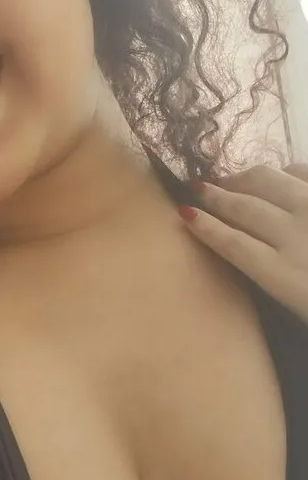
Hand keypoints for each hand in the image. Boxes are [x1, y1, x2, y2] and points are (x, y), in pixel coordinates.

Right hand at [179, 165, 307, 323]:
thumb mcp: (299, 308)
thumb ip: (275, 284)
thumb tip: (247, 258)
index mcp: (285, 275)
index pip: (233, 245)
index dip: (206, 228)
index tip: (184, 213)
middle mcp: (293, 235)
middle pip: (242, 209)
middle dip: (215, 197)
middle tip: (198, 188)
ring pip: (266, 181)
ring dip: (241, 178)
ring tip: (227, 179)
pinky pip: (299, 171)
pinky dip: (282, 171)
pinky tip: (277, 175)